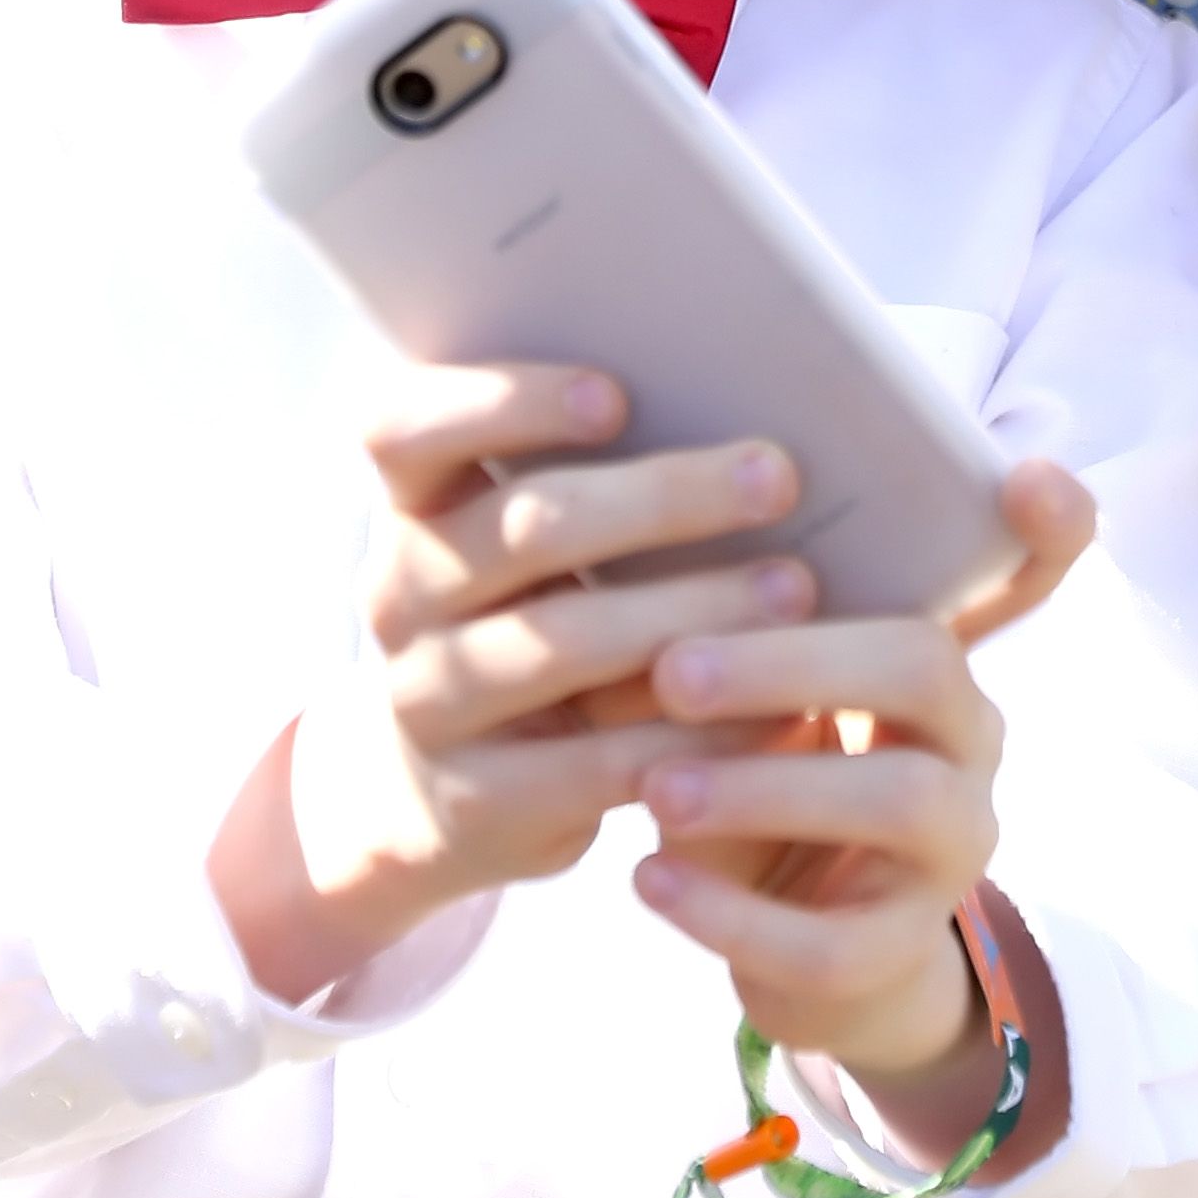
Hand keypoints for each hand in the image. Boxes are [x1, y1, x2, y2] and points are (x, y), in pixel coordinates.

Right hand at [207, 360, 818, 1002]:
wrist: (425, 799)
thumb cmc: (522, 626)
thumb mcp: (522, 557)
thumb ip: (590, 487)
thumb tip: (749, 432)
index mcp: (411, 510)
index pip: (404, 428)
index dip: (503, 402)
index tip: (616, 396)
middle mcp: (402, 597)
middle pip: (527, 527)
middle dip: (662, 497)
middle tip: (775, 477)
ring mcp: (430, 702)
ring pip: (566, 642)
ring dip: (692, 608)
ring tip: (796, 588)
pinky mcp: (481, 800)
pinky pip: (601, 761)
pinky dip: (699, 734)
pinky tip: (779, 710)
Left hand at [637, 459, 1093, 1160]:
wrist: (798, 953)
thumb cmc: (758, 788)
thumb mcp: (740, 708)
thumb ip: (696, 638)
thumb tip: (593, 554)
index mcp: (933, 657)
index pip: (1027, 575)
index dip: (1048, 527)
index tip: (1026, 474)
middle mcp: (968, 739)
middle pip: (925, 668)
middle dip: (797, 662)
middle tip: (674, 670)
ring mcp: (950, 850)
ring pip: (899, 800)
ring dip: (767, 787)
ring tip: (656, 787)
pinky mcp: (898, 951)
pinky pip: (831, 940)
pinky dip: (731, 913)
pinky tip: (647, 880)